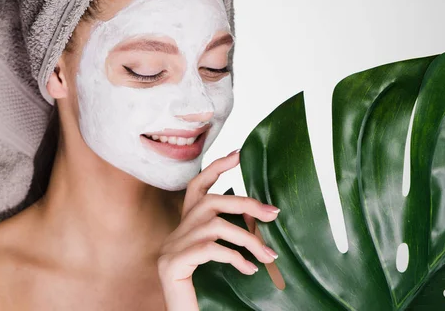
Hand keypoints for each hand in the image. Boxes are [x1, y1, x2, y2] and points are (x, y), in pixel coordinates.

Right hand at [157, 149, 280, 310]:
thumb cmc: (205, 291)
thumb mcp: (217, 258)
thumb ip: (230, 237)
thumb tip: (263, 218)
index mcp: (186, 228)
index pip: (196, 187)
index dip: (216, 169)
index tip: (237, 154)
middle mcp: (175, 233)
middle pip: (210, 202)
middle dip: (245, 204)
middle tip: (273, 214)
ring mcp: (172, 248)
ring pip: (214, 225)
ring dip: (246, 238)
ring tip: (267, 256)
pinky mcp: (173, 264)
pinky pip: (209, 249)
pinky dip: (234, 257)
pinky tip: (248, 270)